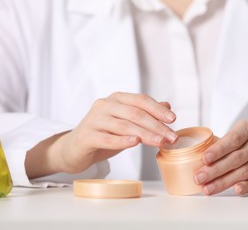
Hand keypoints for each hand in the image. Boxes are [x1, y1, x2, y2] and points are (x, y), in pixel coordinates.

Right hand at [25, 92, 177, 177]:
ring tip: (161, 142)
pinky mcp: (86, 135)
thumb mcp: (127, 122)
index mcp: (117, 99)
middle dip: (157, 126)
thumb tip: (167, 106)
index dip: (158, 109)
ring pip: (124, 126)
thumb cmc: (104, 133)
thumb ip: (145, 113)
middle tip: (172, 137)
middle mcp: (105, 105)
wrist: (75, 148)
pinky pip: (107, 138)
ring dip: (146, 135)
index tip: (173, 119)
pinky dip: (122, 140)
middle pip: (136, 114)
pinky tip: (135, 142)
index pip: (141, 100)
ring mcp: (94, 119)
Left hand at [194, 120, 247, 194]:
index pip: (232, 140)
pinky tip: (234, 190)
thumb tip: (197, 158)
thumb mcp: (242, 135)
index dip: (218, 150)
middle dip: (215, 170)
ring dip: (223, 182)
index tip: (204, 158)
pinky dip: (244, 186)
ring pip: (243, 172)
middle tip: (199, 177)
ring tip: (207, 188)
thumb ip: (224, 143)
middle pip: (235, 158)